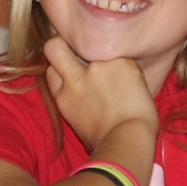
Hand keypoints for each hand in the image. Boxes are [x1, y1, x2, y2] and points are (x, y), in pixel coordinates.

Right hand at [43, 37, 157, 161]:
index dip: (60, 66)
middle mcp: (75, 80)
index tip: (73, 68)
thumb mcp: (77, 123)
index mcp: (63, 97)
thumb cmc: (106, 142)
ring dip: (108, 61)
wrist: (128, 141)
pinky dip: (129, 69)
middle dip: (63, 43)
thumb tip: (83, 96)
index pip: (51, 69)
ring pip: (98, 50)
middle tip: (84, 53)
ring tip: (122, 81)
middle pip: (55, 46)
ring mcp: (97, 69)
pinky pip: (125, 58)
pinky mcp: (121, 63)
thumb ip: (75, 101)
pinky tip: (135, 87)